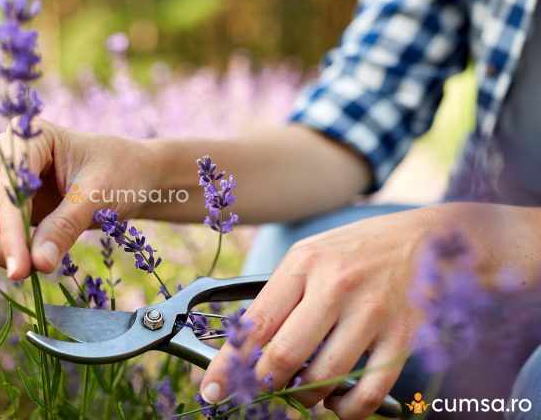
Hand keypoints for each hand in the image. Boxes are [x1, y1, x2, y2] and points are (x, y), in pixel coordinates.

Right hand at [0, 118, 161, 279]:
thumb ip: (65, 228)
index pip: (4, 187)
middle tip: (21, 272)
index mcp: (30, 136)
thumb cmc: (122, 175)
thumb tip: (36, 264)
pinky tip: (23, 258)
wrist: (133, 176)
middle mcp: (6, 151)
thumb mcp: (99, 198)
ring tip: (27, 265)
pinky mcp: (1, 200)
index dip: (8, 230)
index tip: (21, 269)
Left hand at [200, 208, 432, 418]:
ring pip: (323, 379)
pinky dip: (346, 410)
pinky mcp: (403, 337)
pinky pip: (367, 392)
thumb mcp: (312, 255)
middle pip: (284, 357)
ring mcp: (372, 312)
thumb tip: (246, 346)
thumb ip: (280, 295)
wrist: (429, 239)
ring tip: (303, 392)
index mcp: (304, 263)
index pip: (255, 324)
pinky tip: (337, 402)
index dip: (228, 364)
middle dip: (265, 385)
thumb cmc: (359, 250)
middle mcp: (336, 286)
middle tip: (262, 391)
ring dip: (304, 398)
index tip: (212, 389)